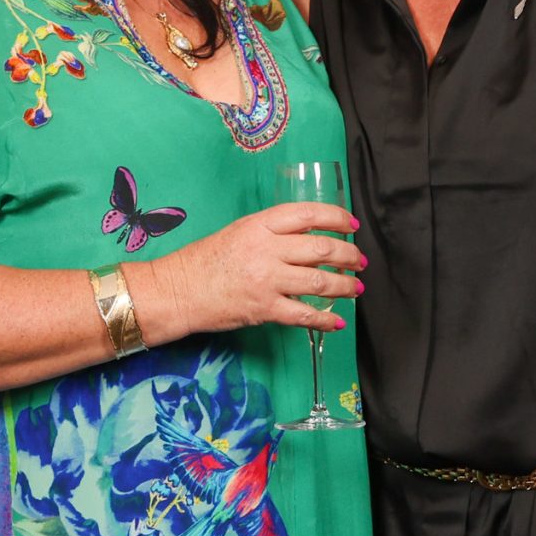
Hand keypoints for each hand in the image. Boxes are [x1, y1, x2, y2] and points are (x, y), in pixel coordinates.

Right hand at [143, 202, 364, 338]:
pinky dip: (326, 320)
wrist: (177, 291)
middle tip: (358, 261)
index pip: (308, 214)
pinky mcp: (265, 309)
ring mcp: (267, 280)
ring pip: (321, 281)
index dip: (337, 218)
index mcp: (259, 225)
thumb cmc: (202, 262)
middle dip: (349, 255)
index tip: (351, 224)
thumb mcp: (237, 233)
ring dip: (345, 286)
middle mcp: (266, 249)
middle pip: (322, 248)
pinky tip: (337, 321)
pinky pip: (305, 315)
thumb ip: (270, 233)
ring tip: (356, 288)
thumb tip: (306, 239)